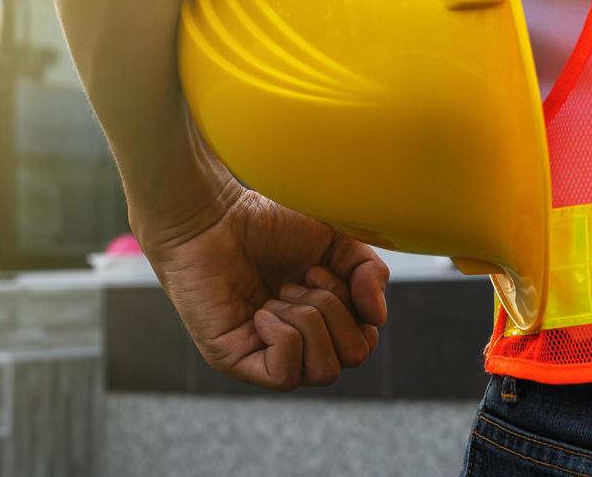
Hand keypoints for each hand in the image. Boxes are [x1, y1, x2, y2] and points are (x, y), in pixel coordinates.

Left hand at [137, 186, 389, 390]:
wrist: (213, 215)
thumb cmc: (268, 222)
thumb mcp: (337, 240)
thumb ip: (369, 272)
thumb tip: (378, 317)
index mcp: (321, 318)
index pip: (364, 340)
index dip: (354, 305)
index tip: (317, 269)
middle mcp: (297, 342)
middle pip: (351, 357)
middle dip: (332, 311)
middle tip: (297, 281)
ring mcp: (267, 354)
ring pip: (323, 372)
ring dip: (308, 322)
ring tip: (278, 294)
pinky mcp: (237, 361)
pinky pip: (284, 376)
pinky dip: (283, 337)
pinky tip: (261, 310)